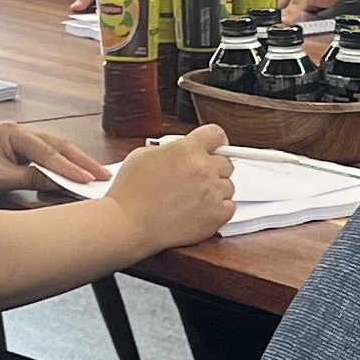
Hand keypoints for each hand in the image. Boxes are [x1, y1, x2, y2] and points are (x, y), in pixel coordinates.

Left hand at [0, 120, 106, 198]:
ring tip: (96, 176)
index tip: (88, 180)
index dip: (69, 168)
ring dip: (75, 164)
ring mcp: (20, 142)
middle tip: (104, 175)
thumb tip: (60, 183)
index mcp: (13, 132)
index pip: (48, 152)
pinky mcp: (20, 153)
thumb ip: (30, 178)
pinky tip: (76, 176)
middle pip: (58, 146)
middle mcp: (19, 133)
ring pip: (55, 151)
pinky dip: (61, 168)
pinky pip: (46, 159)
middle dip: (81, 162)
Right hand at [104, 126, 234, 251]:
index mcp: (187, 149)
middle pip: (226, 163)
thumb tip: (178, 152)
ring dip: (216, 190)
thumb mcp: (143, 155)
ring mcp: (212, 192)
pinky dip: (220, 210)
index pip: (216, 135)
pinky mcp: (216, 215)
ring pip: (229, 186)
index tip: (215, 147)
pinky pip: (230, 207)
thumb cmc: (130, 193)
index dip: (215, 142)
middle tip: (197, 179)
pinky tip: (201, 211)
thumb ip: (169, 149)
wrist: (128, 224)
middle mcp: (203, 168)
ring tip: (194, 199)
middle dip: (213, 169)